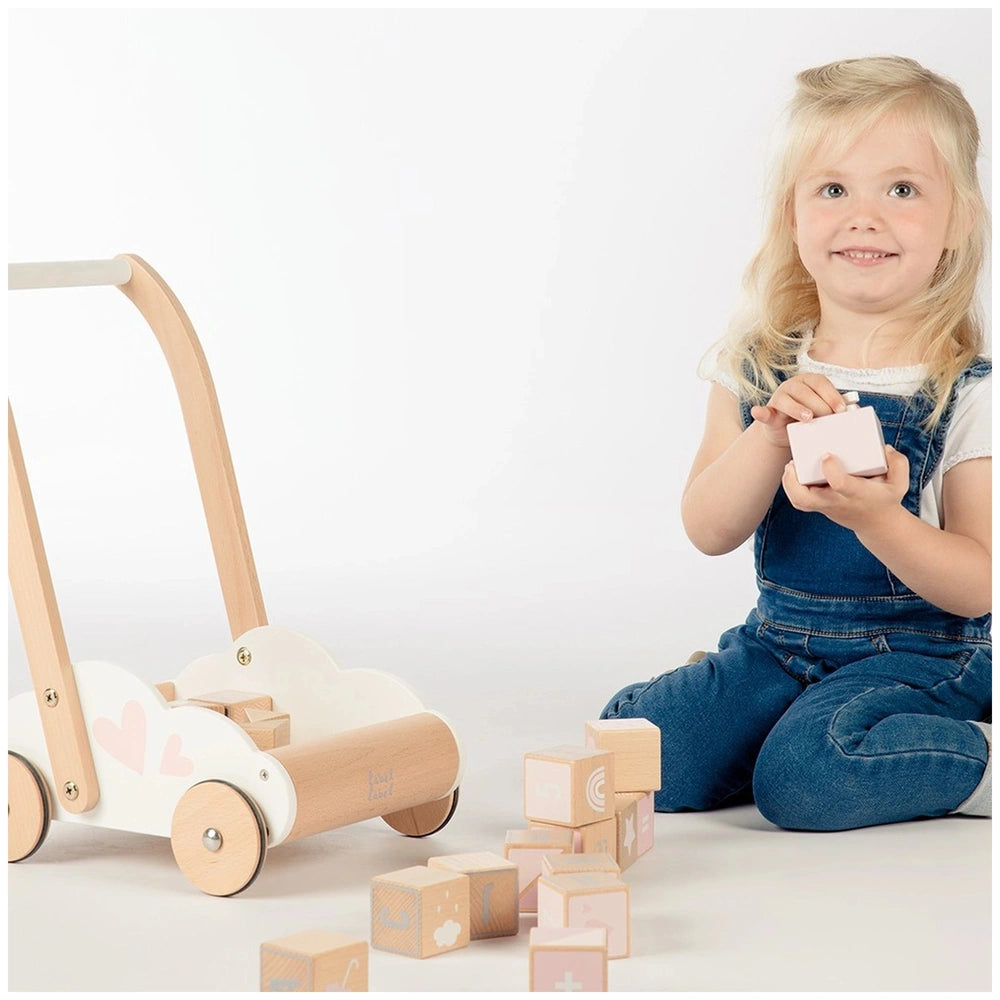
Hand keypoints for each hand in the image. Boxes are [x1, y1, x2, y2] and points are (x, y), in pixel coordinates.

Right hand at [750, 374, 846, 448]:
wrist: (787, 432)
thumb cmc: (811, 419)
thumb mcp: (824, 411)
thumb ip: (835, 408)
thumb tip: (853, 409)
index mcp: (809, 381)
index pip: (820, 383)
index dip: (831, 395)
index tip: (841, 409)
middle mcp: (793, 385)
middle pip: (805, 392)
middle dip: (819, 405)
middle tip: (828, 418)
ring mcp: (778, 397)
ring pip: (786, 400)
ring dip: (797, 409)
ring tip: (808, 418)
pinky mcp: (768, 412)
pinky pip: (764, 411)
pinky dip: (761, 412)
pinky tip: (758, 411)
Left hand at [781, 445, 908, 532]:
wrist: (878, 524)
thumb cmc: (885, 499)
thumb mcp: (899, 482)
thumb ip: (898, 463)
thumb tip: (884, 448)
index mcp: (857, 494)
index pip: (840, 484)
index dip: (831, 470)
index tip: (827, 455)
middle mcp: (838, 501)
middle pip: (807, 499)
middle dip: (794, 482)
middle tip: (792, 463)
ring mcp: (826, 507)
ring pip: (799, 501)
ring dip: (789, 484)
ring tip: (790, 466)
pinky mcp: (820, 507)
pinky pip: (799, 501)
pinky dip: (791, 488)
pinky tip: (792, 473)